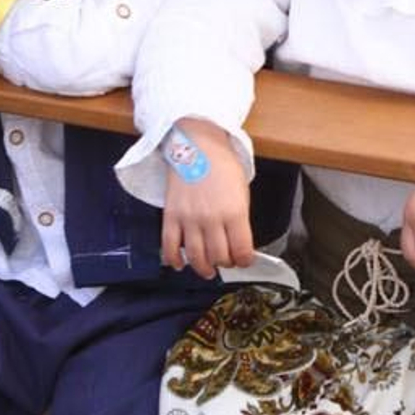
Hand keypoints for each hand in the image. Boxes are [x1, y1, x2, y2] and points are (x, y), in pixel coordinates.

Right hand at [159, 120, 254, 277]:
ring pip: (196, 257)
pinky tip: (180, 264)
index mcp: (234, 212)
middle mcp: (211, 218)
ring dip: (203, 268)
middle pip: (219, 257)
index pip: (241, 251)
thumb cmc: (222, 166)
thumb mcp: (241, 192)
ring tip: (208, 269)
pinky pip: (170, 246)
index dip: (245, 261)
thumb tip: (238, 244)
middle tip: (226, 261)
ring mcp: (189, 218)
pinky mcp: (171, 216)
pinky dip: (175, 260)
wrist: (197, 145)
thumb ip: (240, 221)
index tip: (244, 260)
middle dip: (226, 263)